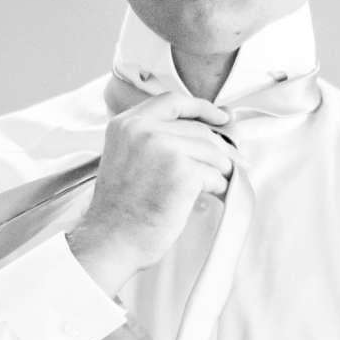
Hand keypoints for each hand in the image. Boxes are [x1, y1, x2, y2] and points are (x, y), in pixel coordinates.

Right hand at [66, 93, 235, 292]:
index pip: (173, 101)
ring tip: (207, 188)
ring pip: (213, 152)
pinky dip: (217, 188)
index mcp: (126, 124)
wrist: (112, 238)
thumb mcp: (126, 157)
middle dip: (218, 150)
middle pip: (199, 130)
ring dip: (217, 172)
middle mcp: (144, 130)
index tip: (220, 116)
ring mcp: (165, 148)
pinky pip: (217, 175)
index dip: (201, 107)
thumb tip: (201, 134)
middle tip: (227, 166)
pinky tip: (203, 198)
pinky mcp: (184, 172)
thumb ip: (152, 138)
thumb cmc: (119, 207)